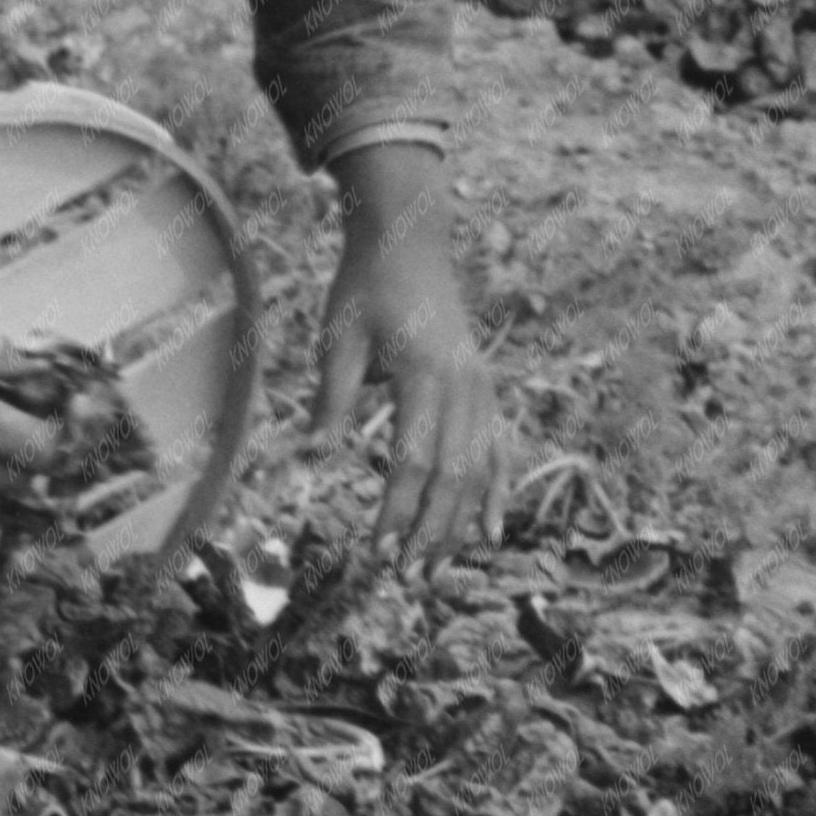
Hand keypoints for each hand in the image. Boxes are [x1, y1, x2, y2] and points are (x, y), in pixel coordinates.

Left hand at [311, 147, 508, 569]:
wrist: (410, 238)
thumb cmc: (365, 286)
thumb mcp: (338, 335)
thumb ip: (333, 396)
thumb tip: (315, 455)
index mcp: (425, 374)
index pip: (414, 460)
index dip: (397, 509)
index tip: (377, 549)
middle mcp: (464, 386)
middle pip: (453, 475)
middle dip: (430, 531)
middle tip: (405, 577)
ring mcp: (482, 388)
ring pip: (480, 470)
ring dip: (458, 524)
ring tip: (436, 571)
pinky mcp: (486, 389)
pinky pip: (500, 450)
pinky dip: (496, 493)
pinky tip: (488, 534)